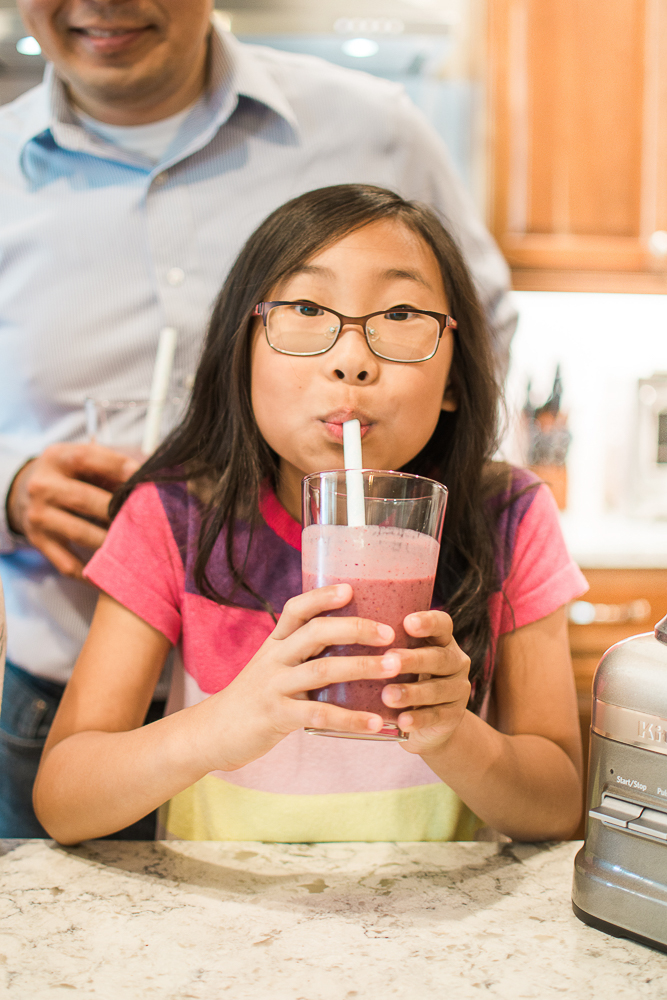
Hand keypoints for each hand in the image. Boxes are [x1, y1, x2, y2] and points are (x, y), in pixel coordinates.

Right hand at [6, 443, 140, 578]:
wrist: (29, 493)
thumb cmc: (74, 475)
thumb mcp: (87, 462)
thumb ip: (114, 467)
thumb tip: (152, 477)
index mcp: (57, 457)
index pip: (86, 458)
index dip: (116, 466)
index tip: (143, 477)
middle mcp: (42, 486)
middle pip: (84, 499)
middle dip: (117, 509)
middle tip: (147, 518)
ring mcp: (38, 516)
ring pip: (80, 533)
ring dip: (110, 542)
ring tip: (137, 544)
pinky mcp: (40, 542)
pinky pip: (69, 564)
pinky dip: (93, 573)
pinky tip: (116, 575)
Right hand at [200, 584, 403, 771]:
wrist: (214, 733)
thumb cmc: (255, 698)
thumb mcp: (272, 667)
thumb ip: (302, 654)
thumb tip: (350, 641)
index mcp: (275, 643)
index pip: (297, 609)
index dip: (322, 596)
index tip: (351, 589)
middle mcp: (274, 659)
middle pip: (315, 632)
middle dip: (356, 629)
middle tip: (390, 634)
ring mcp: (274, 686)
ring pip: (322, 670)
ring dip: (362, 667)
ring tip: (393, 669)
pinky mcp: (277, 716)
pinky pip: (319, 715)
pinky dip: (351, 719)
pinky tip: (376, 722)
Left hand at [379, 610, 470, 755]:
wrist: (428, 723)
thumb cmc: (404, 677)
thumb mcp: (400, 656)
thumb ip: (384, 641)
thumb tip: (338, 620)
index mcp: (441, 640)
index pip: (442, 624)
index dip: (428, 622)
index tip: (407, 623)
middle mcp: (455, 661)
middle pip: (439, 657)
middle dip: (413, 658)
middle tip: (389, 659)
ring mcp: (457, 689)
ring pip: (437, 689)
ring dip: (411, 692)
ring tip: (387, 695)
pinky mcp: (453, 716)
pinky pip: (436, 716)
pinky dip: (418, 718)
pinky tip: (402, 721)